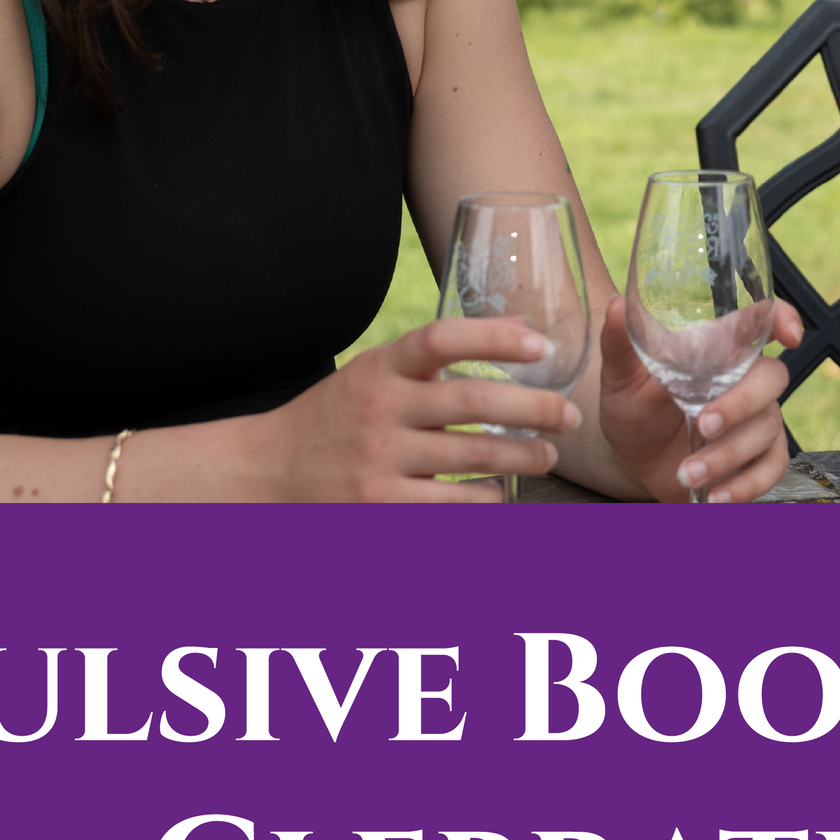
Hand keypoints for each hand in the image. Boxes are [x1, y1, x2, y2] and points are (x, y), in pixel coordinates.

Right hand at [256, 317, 581, 501]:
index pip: (442, 338)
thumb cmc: (339, 415)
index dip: (495, 337)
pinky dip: (486, 502)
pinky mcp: (380, 510)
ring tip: (547, 455)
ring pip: (473, 459)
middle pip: (473, 401)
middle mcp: (380, 409)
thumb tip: (521, 330)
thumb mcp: (377, 371)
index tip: (541, 345)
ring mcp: (379, 463)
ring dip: (522, 457)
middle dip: (534, 408)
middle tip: (569, 415)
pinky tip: (500, 497)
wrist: (270, 472)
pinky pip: (452, 508)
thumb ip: (438, 355)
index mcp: (381, 367)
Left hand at [595, 293, 805, 503]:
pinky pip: (772, 469)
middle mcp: (745, 379)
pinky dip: (746, 486)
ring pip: (767, 429)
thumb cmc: (634, 404)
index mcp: (719, 348)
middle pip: (771, 378)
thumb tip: (616, 306)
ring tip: (686, 473)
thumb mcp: (620, 375)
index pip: (761, 322)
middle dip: (741, 403)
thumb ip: (619, 343)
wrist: (633, 456)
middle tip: (703, 424)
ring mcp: (757, 419)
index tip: (789, 334)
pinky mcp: (758, 457)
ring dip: (728, 455)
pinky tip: (716, 497)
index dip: (782, 319)